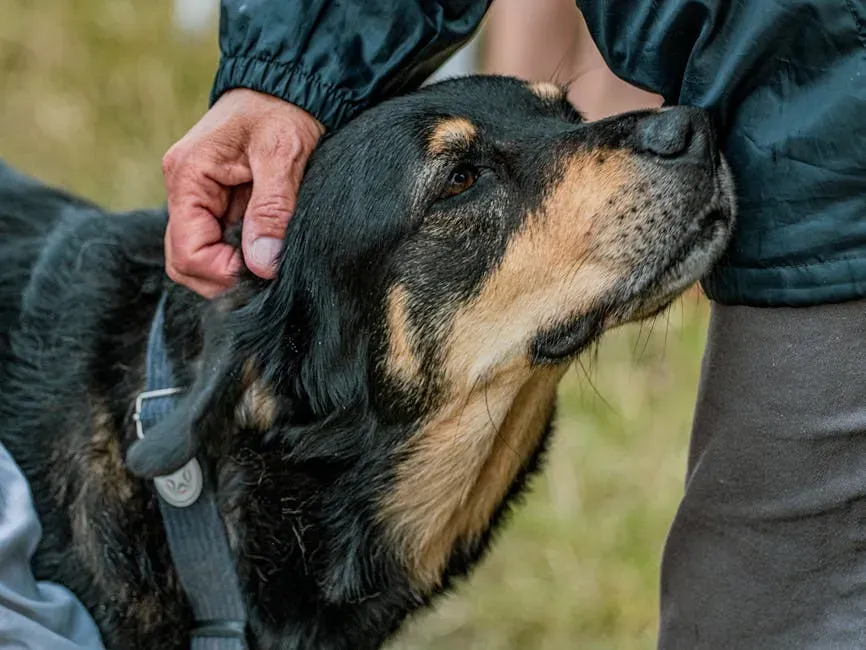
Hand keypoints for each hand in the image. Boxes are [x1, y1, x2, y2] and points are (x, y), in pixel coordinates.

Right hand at [162, 89, 323, 296]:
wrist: (290, 83)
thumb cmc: (283, 109)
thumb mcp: (282, 153)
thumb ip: (271, 209)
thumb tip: (263, 264)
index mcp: (187, 177)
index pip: (186, 252)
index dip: (221, 272)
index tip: (261, 272)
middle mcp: (185, 190)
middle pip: (185, 262)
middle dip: (223, 278)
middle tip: (267, 275)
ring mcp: (199, 198)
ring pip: (201, 257)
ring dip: (232, 268)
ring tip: (269, 260)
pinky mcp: (219, 202)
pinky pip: (219, 242)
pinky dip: (241, 254)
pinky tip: (267, 248)